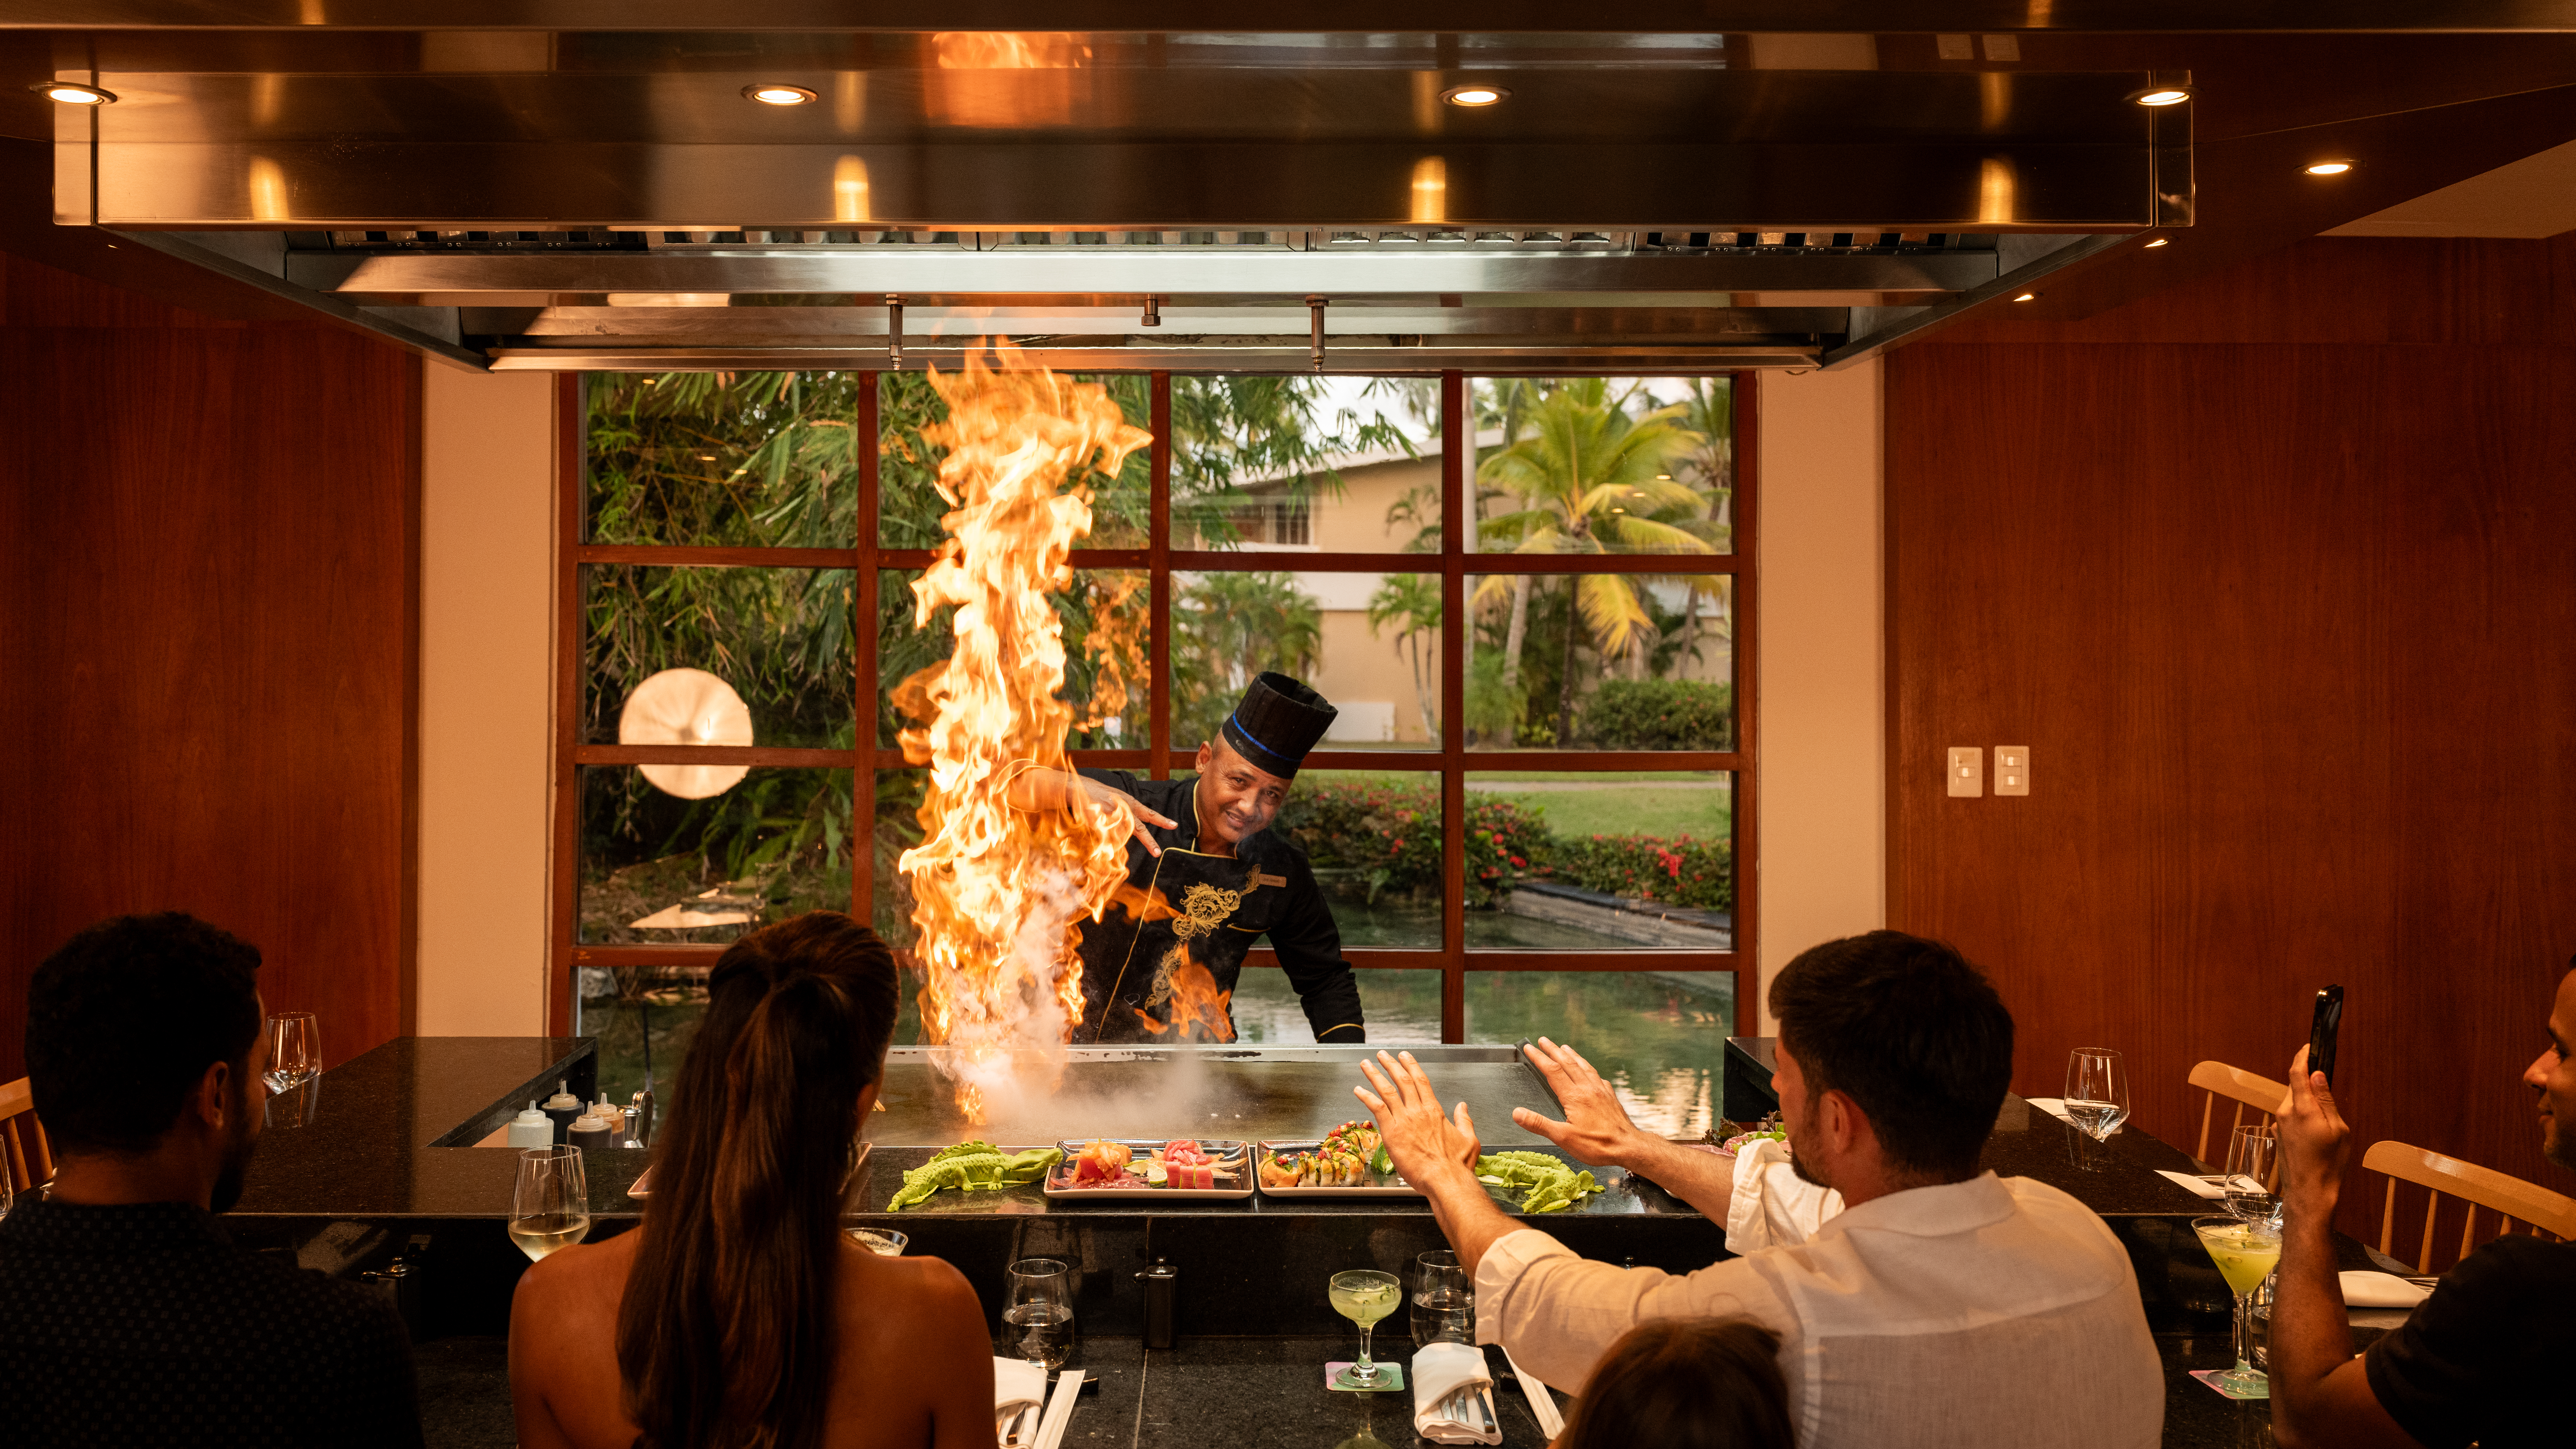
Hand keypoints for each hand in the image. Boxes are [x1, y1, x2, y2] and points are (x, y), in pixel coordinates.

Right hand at [1082, 778, 1176, 856]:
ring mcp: (1112, 816)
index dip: (1161, 820)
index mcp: (1129, 803)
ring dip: (1116, 836)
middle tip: (1157, 853)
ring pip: (1121, 836)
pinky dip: (1106, 837)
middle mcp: (1123, 809)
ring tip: (1105, 824)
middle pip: (1139, 829)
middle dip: (1149, 842)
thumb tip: (1138, 827)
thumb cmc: (1101, 795)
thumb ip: (1130, 812)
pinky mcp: (1100, 823)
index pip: (1148, 813)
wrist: (1079, 789)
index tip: (1174, 825)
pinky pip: (1108, 837)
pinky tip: (1098, 826)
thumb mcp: (1119, 798)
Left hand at [1355, 1051, 1480, 1180]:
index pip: (1421, 1081)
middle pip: (1403, 1080)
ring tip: (1365, 1065)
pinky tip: (1358, 1090)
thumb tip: (1462, 1107)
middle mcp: (1418, 1111)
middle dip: (1391, 1065)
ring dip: (1375, 1075)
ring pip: (1387, 1091)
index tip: (1404, 1056)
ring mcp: (1404, 1121)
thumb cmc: (1457, 1165)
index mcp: (1435, 1111)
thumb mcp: (1469, 1139)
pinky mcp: (1392, 1133)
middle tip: (1382, 1055)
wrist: (1446, 1180)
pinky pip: (1377, 1109)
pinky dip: (1366, 1097)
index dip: (1412, 1066)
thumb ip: (1464, 1120)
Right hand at [1512, 1038, 1648, 1167]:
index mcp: (1574, 1096)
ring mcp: (1601, 1091)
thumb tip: (1517, 1113)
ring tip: (1565, 1047)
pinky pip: (1598, 1077)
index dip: (1539, 1057)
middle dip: (1553, 1049)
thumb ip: (1539, 1124)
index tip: (1529, 1047)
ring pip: (1584, 1067)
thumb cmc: (1597, 1145)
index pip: (1552, 1070)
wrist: (1628, 1147)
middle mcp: (1588, 1089)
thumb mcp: (1563, 1138)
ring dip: (1572, 1055)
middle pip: (1568, 1063)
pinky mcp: (1611, 1097)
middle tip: (1543, 1040)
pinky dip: (1590, 1070)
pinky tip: (1591, 1072)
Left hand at [2278, 1045, 2351, 1219]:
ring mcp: (2278, 1123)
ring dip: (2306, 1101)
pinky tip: (2316, 1132)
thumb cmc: (2329, 1163)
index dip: (2302, 1056)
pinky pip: (2290, 1116)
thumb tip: (2317, 1075)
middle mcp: (2284, 1112)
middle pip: (2295, 1086)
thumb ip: (2325, 1100)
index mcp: (2301, 1109)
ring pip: (2293, 1101)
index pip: (2296, 1072)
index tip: (2309, 1046)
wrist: (2309, 1191)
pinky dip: (2302, 1115)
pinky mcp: (2277, 1133)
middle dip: (2308, 1082)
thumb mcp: (2338, 1129)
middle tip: (2327, 1086)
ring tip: (2326, 1119)